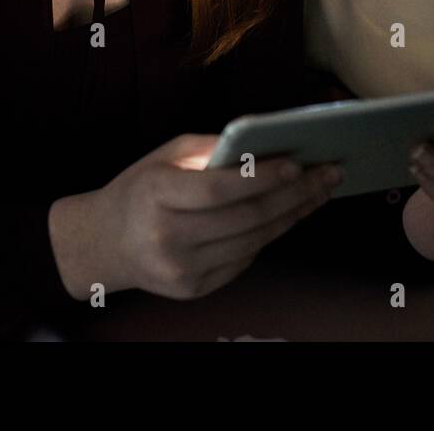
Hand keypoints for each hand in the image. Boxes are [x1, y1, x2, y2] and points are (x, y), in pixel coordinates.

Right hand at [49, 134, 342, 300]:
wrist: (105, 243)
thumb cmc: (142, 188)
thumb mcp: (167, 155)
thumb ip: (214, 148)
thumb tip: (270, 143)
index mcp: (156, 194)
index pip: (218, 189)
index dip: (262, 177)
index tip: (299, 163)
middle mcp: (167, 237)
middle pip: (245, 218)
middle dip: (294, 195)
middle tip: (329, 174)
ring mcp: (181, 270)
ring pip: (253, 242)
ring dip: (293, 215)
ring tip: (320, 192)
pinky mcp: (193, 290)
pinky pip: (244, 259)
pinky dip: (271, 234)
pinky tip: (292, 213)